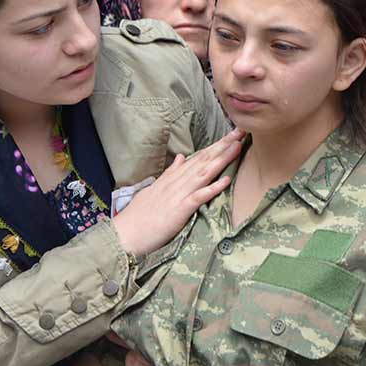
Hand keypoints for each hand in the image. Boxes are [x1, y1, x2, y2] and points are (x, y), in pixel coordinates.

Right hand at [112, 129, 243, 255]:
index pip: (197, 158)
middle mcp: (176, 182)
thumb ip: (169, 174)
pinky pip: (199, 197)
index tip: (229, 135)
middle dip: (222, 145)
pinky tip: (226, 179)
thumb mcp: (154, 189)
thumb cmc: (139, 216)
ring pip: (204, 173)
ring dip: (221, 159)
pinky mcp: (179, 210)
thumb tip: (179, 158)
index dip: (214, 146)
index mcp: (172, 178)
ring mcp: (178, 194)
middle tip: (240, 131)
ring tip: (237, 146)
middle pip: (203, 160)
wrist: (125, 234)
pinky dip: (213, 188)